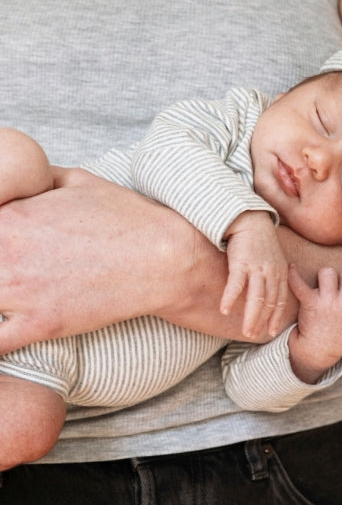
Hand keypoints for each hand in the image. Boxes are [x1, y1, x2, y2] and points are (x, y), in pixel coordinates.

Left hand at [0, 167, 198, 352]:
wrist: (163, 258)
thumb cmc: (124, 217)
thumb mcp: (76, 180)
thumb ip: (34, 180)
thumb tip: (18, 178)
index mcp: (11, 216)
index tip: (3, 241)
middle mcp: (7, 253)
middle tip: (11, 266)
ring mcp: (21, 293)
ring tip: (10, 289)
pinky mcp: (40, 325)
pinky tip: (4, 322)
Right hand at [220, 212, 288, 337]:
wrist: (249, 219)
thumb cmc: (259, 240)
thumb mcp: (274, 258)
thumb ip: (273, 276)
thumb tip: (269, 294)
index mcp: (280, 272)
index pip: (280, 300)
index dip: (276, 317)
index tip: (271, 332)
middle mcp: (271, 272)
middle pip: (269, 303)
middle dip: (262, 322)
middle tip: (254, 336)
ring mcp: (257, 268)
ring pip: (256, 298)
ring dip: (251, 317)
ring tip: (246, 332)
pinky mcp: (241, 262)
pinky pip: (236, 285)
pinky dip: (230, 298)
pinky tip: (224, 310)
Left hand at [287, 264, 341, 382]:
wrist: (318, 350)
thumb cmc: (340, 339)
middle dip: (339, 278)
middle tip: (332, 289)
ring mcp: (327, 303)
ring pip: (328, 272)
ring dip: (323, 276)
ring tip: (320, 286)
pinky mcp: (310, 303)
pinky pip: (300, 284)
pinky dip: (293, 274)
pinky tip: (292, 267)